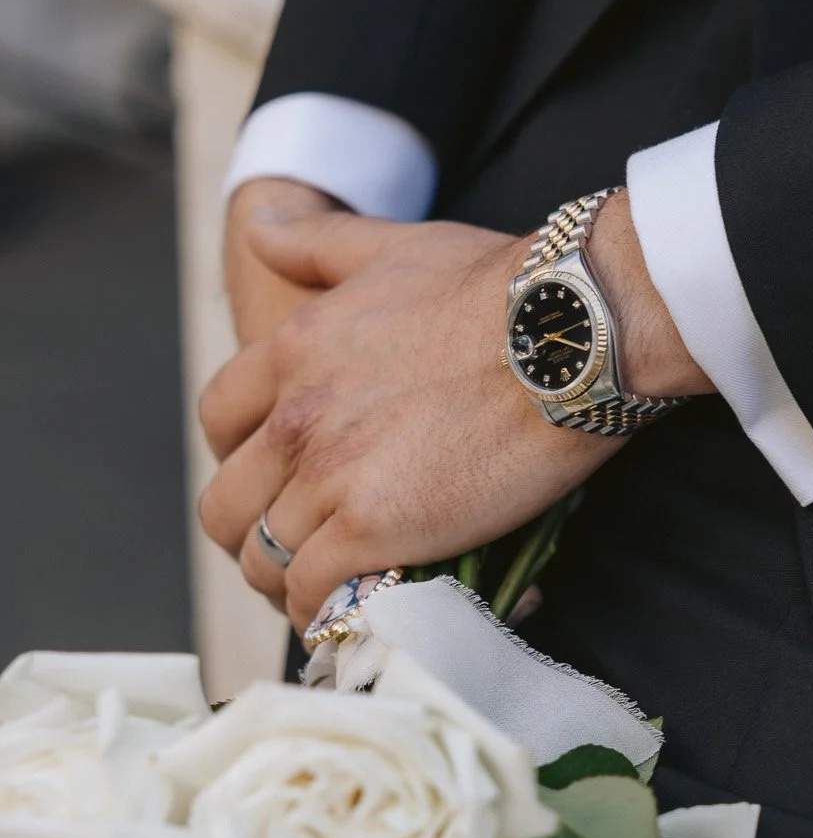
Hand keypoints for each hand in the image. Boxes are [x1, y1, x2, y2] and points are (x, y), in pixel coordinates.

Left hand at [197, 197, 709, 633]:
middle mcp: (295, 417)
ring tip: (327, 597)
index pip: (220, 422)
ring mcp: (327, 477)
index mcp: (291, 349)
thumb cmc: (501, 285)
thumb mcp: (393, 246)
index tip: (278, 480)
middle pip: (227, 504)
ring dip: (287, 584)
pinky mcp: (370, 529)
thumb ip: (316, 240)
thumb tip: (257, 221)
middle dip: (253, 535)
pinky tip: (350, 617)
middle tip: (298, 551)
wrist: (568, 334)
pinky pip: (312, 593)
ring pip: (261, 558)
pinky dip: (322, 613)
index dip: (242, 460)